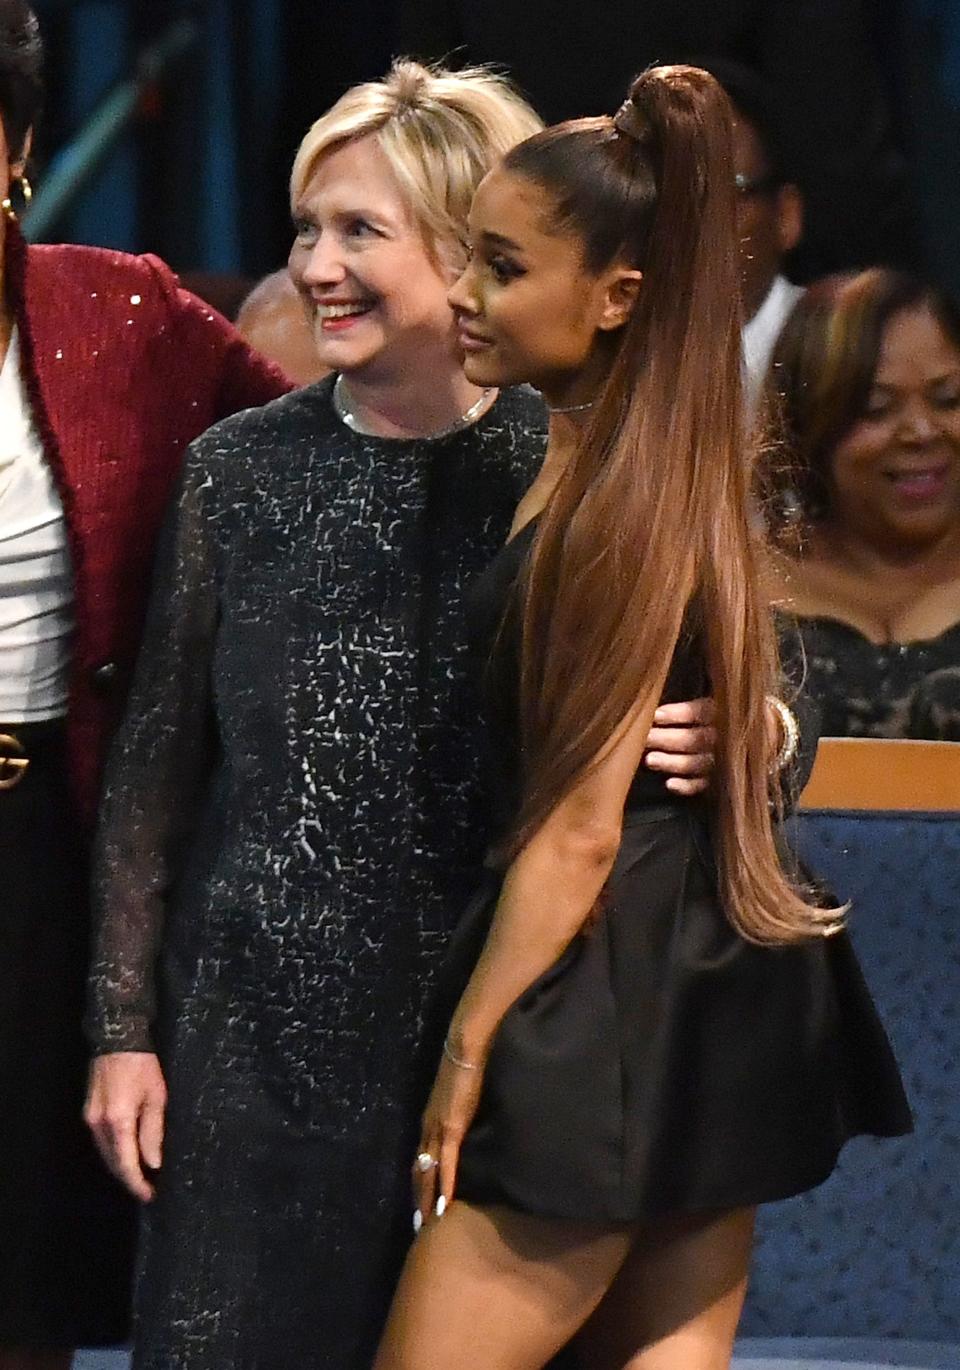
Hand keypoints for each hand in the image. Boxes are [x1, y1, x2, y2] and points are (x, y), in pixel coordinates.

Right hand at [84, 1051, 166, 1202]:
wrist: (117, 1039)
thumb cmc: (142, 1065)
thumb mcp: (156, 1097)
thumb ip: (153, 1133)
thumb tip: (153, 1163)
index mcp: (118, 1121)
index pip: (126, 1163)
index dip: (137, 1183)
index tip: (150, 1196)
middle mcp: (98, 1124)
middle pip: (112, 1162)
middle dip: (129, 1178)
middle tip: (148, 1190)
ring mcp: (90, 1118)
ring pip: (105, 1153)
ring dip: (121, 1166)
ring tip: (141, 1176)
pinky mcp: (89, 1112)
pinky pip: (101, 1141)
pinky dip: (114, 1152)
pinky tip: (127, 1155)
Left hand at [413, 1050, 484, 1227]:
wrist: (467, 1047)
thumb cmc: (468, 1066)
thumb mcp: (460, 1096)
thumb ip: (460, 1111)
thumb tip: (467, 1125)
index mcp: (430, 1119)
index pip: (421, 1157)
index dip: (420, 1180)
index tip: (421, 1202)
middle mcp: (428, 1127)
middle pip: (419, 1169)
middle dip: (419, 1196)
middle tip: (419, 1224)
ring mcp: (437, 1128)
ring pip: (428, 1171)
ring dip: (427, 1197)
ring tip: (428, 1222)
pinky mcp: (451, 1126)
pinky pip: (447, 1162)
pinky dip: (445, 1184)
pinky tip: (445, 1204)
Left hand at [644, 697, 716, 794]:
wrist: (689, 742)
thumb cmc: (677, 719)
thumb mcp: (678, 704)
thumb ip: (670, 705)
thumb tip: (649, 705)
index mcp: (713, 712)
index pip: (700, 712)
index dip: (678, 713)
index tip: (655, 715)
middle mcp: (719, 737)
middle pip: (697, 739)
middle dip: (668, 738)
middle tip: (646, 737)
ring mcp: (716, 761)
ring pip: (698, 763)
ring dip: (672, 762)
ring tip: (649, 760)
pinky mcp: (710, 782)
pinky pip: (700, 785)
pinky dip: (686, 786)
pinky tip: (669, 784)